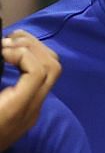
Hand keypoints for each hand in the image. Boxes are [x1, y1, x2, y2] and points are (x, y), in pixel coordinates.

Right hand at [0, 31, 58, 152]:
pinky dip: (30, 64)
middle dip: (33, 46)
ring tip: (9, 44)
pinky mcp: (27, 112)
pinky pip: (39, 82)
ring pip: (51, 74)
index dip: (22, 52)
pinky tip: (8, 59)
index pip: (39, 71)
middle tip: (7, 39)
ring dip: (34, 52)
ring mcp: (32, 112)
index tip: (0, 49)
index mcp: (16, 109)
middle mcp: (31, 110)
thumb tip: (1, 51)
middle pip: (53, 68)